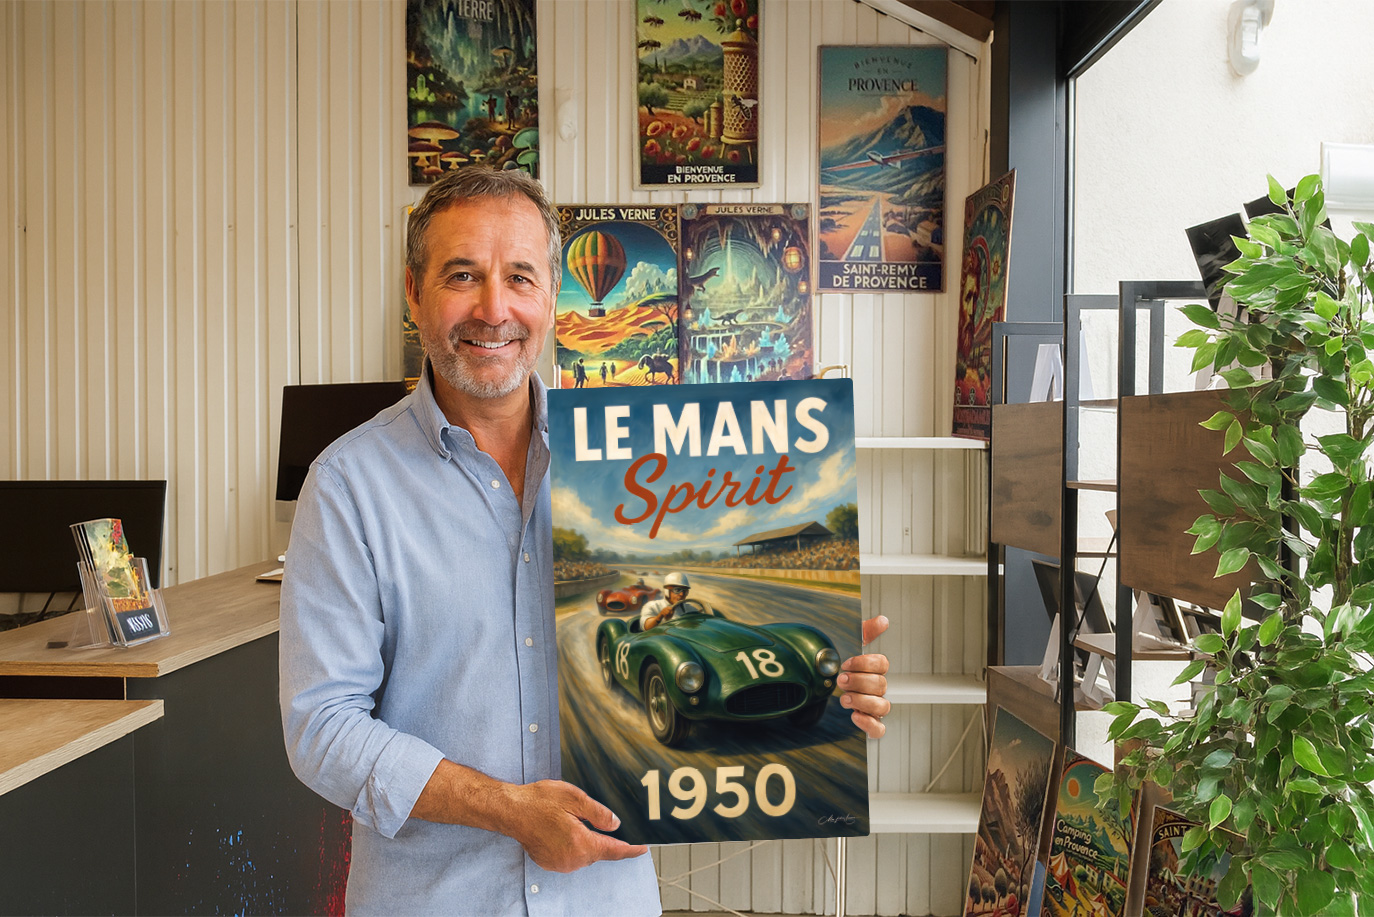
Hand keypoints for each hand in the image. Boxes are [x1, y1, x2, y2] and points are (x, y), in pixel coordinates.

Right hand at [505, 779, 647, 872]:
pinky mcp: (550, 863)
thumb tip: (615, 824)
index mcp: (580, 844)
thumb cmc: (539, 801)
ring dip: (585, 840)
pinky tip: (562, 829)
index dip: (631, 849)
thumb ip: (599, 813)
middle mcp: (571, 859)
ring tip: (571, 819)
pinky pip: (570, 856)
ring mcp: (560, 864)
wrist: (511, 810)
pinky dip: (573, 845)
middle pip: (598, 852)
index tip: (642, 848)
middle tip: (592, 818)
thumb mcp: (574, 798)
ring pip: (584, 854)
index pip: (613, 850)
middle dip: (602, 838)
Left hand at [839, 615, 890, 737]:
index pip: (882, 664)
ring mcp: (875, 706)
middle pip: (881, 685)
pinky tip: (855, 715)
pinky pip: (878, 729)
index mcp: (875, 669)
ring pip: (882, 706)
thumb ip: (866, 631)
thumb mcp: (850, 644)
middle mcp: (878, 688)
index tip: (846, 663)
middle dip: (859, 682)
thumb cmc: (841, 664)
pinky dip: (869, 724)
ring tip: (844, 697)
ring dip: (863, 701)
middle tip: (841, 679)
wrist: (822, 684)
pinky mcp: (868, 722)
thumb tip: (883, 620)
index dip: (865, 663)